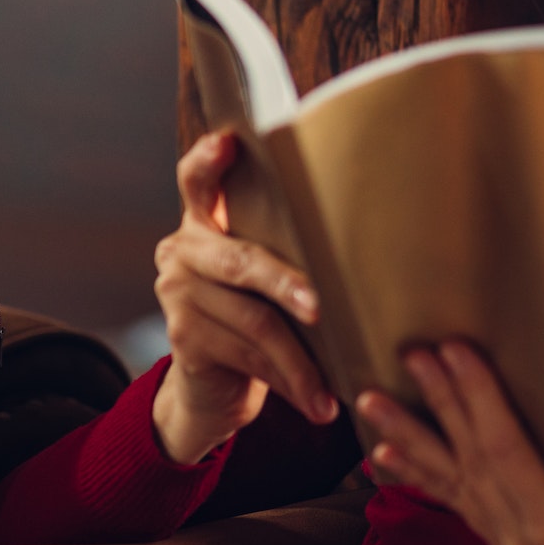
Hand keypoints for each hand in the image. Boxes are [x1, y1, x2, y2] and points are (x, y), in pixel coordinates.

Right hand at [150, 131, 339, 464]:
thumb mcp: (265, 272)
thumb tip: (367, 232)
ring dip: (301, 361)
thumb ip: (284, 245)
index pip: (196, 181)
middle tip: (321, 306)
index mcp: (204, 222)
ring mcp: (176, 296)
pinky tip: (317, 403)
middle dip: (286, 285)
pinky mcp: (183, 340)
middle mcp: (181, 251)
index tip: (227, 141)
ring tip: (334, 389)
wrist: (214, 384)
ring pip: (254, 322)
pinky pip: (248, 358)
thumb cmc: (261, 310)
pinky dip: (291, 383)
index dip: (208, 161)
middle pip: (241, 261)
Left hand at [357, 342, 543, 544]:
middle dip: (440, 401)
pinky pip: (458, 506)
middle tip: (411, 355)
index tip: (455, 349)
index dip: (477, 395)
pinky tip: (389, 456)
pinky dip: (423, 475)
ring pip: (453, 482)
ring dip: (411, 436)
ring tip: (372, 404)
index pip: (505, 448)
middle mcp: (522, 543)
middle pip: (472, 459)